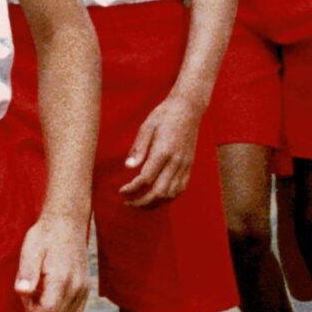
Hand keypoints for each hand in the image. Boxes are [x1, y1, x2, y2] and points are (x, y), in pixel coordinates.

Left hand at [14, 210, 90, 311]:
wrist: (67, 223)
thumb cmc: (45, 236)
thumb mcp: (31, 250)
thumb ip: (27, 273)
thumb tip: (22, 293)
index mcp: (61, 278)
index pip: (49, 311)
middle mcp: (76, 286)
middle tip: (27, 300)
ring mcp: (83, 288)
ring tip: (38, 297)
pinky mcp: (86, 287)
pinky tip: (50, 298)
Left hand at [118, 91, 201, 206]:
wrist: (188, 108)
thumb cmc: (164, 115)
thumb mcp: (146, 127)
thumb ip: (138, 149)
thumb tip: (128, 168)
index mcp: (163, 151)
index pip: (146, 179)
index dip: (132, 189)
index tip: (121, 191)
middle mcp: (176, 161)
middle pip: (159, 192)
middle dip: (142, 202)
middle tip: (128, 203)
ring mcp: (185, 165)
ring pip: (171, 194)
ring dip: (155, 203)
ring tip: (140, 203)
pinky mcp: (189, 166)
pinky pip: (180, 189)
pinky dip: (168, 198)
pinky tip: (157, 197)